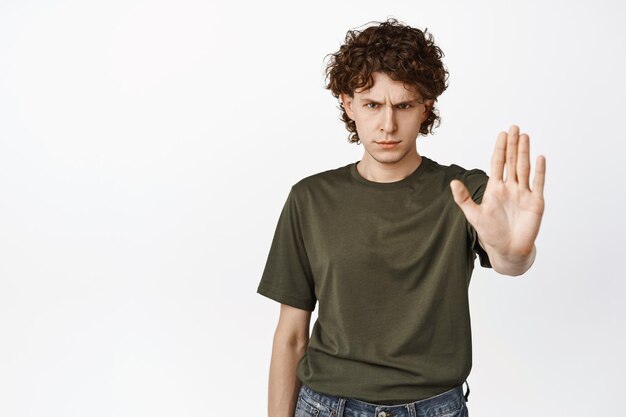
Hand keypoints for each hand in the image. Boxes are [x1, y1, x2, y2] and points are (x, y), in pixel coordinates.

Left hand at [450, 125, 545, 264]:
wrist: (508, 249)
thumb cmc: (491, 233)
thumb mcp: (474, 215)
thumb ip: (464, 199)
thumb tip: (453, 182)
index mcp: (496, 188)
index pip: (498, 163)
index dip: (500, 149)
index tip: (502, 134)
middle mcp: (511, 188)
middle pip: (512, 162)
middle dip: (513, 145)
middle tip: (514, 128)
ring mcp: (524, 194)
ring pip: (524, 168)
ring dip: (524, 153)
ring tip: (525, 136)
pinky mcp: (535, 203)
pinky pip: (537, 184)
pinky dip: (539, 171)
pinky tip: (540, 158)